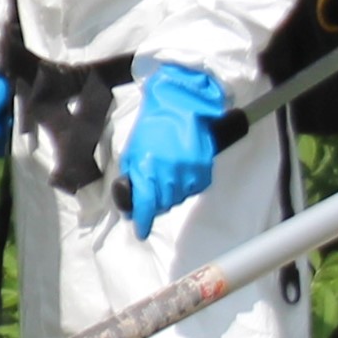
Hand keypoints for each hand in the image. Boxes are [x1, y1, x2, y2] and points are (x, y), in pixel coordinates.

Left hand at [119, 62, 223, 238]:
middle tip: (151, 194)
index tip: (140, 231)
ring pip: (178, 199)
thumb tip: (133, 202)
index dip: (142, 222)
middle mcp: (170, 176)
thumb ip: (132, 178)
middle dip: (154, 204)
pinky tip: (181, 172)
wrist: (182, 107)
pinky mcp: (205, 173)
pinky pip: (193, 190)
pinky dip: (186, 187)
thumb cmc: (152, 127)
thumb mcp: (133, 152)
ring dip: (170, 195)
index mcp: (148, 170)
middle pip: (162, 206)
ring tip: (167, 176)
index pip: (145, 206)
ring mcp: (190, 175)